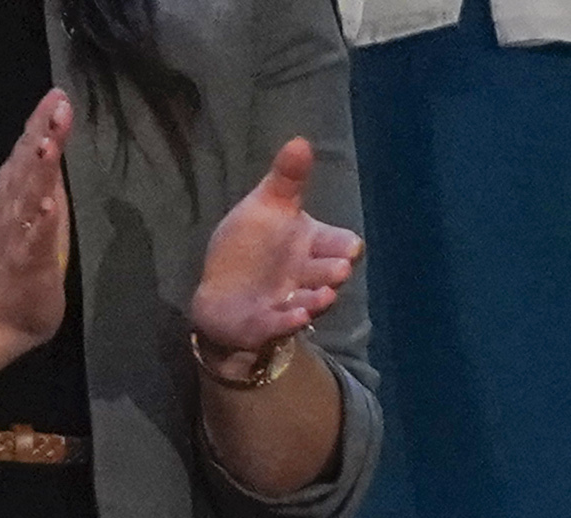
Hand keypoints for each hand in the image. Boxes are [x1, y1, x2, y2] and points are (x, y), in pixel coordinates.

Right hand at [0, 92, 70, 356]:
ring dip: (37, 171)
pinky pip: (33, 240)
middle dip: (41, 134)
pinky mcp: (26, 263)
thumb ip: (46, 175)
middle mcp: (14, 205)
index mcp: (19, 190)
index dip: (42, 122)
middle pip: (27, 164)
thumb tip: (53, 137)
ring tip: (49, 145)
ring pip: (27, 196)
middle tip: (56, 106)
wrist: (1, 313)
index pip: (30, 149)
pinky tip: (49, 205)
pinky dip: (41, 222)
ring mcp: (18, 233)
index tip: (58, 95)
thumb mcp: (42, 208)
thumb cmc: (26, 257)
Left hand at [190, 136, 357, 368]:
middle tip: (340, 268)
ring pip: (310, 302)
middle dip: (333, 272)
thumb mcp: (266, 207)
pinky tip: (295, 317)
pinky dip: (288, 322)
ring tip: (325, 295)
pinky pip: (281, 325)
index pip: (339, 244)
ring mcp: (290, 302)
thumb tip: (301, 140)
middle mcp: (307, 276)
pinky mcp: (268, 324)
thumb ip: (286, 179)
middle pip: (329, 274)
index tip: (348, 245)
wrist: (222, 294)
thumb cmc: (249, 248)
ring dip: (318, 300)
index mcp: (312, 245)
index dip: (344, 246)